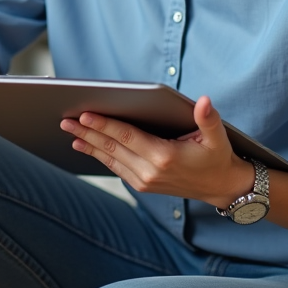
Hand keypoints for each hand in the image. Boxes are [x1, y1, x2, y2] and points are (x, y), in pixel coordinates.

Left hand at [60, 95, 254, 207]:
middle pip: (112, 147)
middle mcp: (150, 171)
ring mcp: (144, 181)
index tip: (85, 114)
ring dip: (88, 144)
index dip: (104, 125)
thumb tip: (204, 101)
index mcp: (165, 156)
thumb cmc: (217, 156)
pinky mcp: (142, 185)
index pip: (127, 136)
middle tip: (65, 120)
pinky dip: (98, 155)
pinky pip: (115, 167)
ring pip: (109, 159)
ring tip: (69, 131)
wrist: (221, 187)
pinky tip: (85, 145)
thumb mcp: (217, 136)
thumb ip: (208, 118)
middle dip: (87, 132)